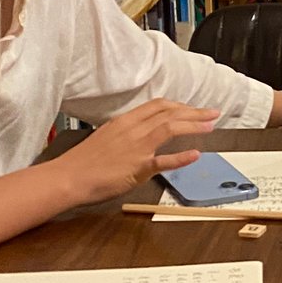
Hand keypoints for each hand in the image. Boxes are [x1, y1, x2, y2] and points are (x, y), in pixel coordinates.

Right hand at [61, 99, 219, 204]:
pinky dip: (181, 157)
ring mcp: (136, 147)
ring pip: (170, 127)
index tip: (192, 108)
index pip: (158, 105)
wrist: (68, 177)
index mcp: (125, 121)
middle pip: (169, 112)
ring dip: (194, 125)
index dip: (179, 105)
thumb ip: (126, 134)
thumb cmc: (83, 162)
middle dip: (194, 111)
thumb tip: (141, 135)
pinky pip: (164, 161)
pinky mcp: (137, 167)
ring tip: (211, 125)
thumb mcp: (106, 138)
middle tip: (213, 113)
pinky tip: (196, 154)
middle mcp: (133, 129)